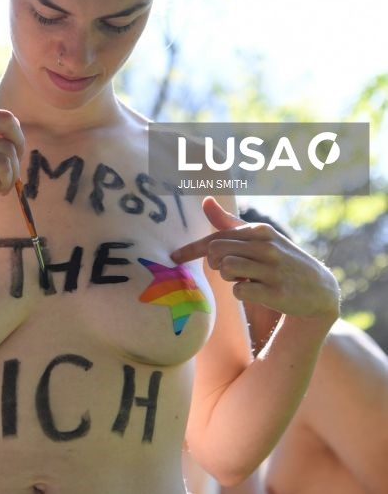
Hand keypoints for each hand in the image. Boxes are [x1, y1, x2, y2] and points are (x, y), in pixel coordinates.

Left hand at [170, 197, 339, 321]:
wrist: (320, 290)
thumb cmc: (281, 259)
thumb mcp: (260, 237)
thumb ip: (229, 222)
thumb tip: (206, 200)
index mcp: (260, 231)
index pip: (215, 237)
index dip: (191, 249)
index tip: (174, 257)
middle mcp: (267, 247)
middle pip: (215, 253)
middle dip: (215, 263)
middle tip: (230, 269)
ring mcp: (272, 270)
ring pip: (226, 269)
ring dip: (229, 278)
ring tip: (245, 278)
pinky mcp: (277, 293)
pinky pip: (239, 292)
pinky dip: (241, 293)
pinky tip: (256, 291)